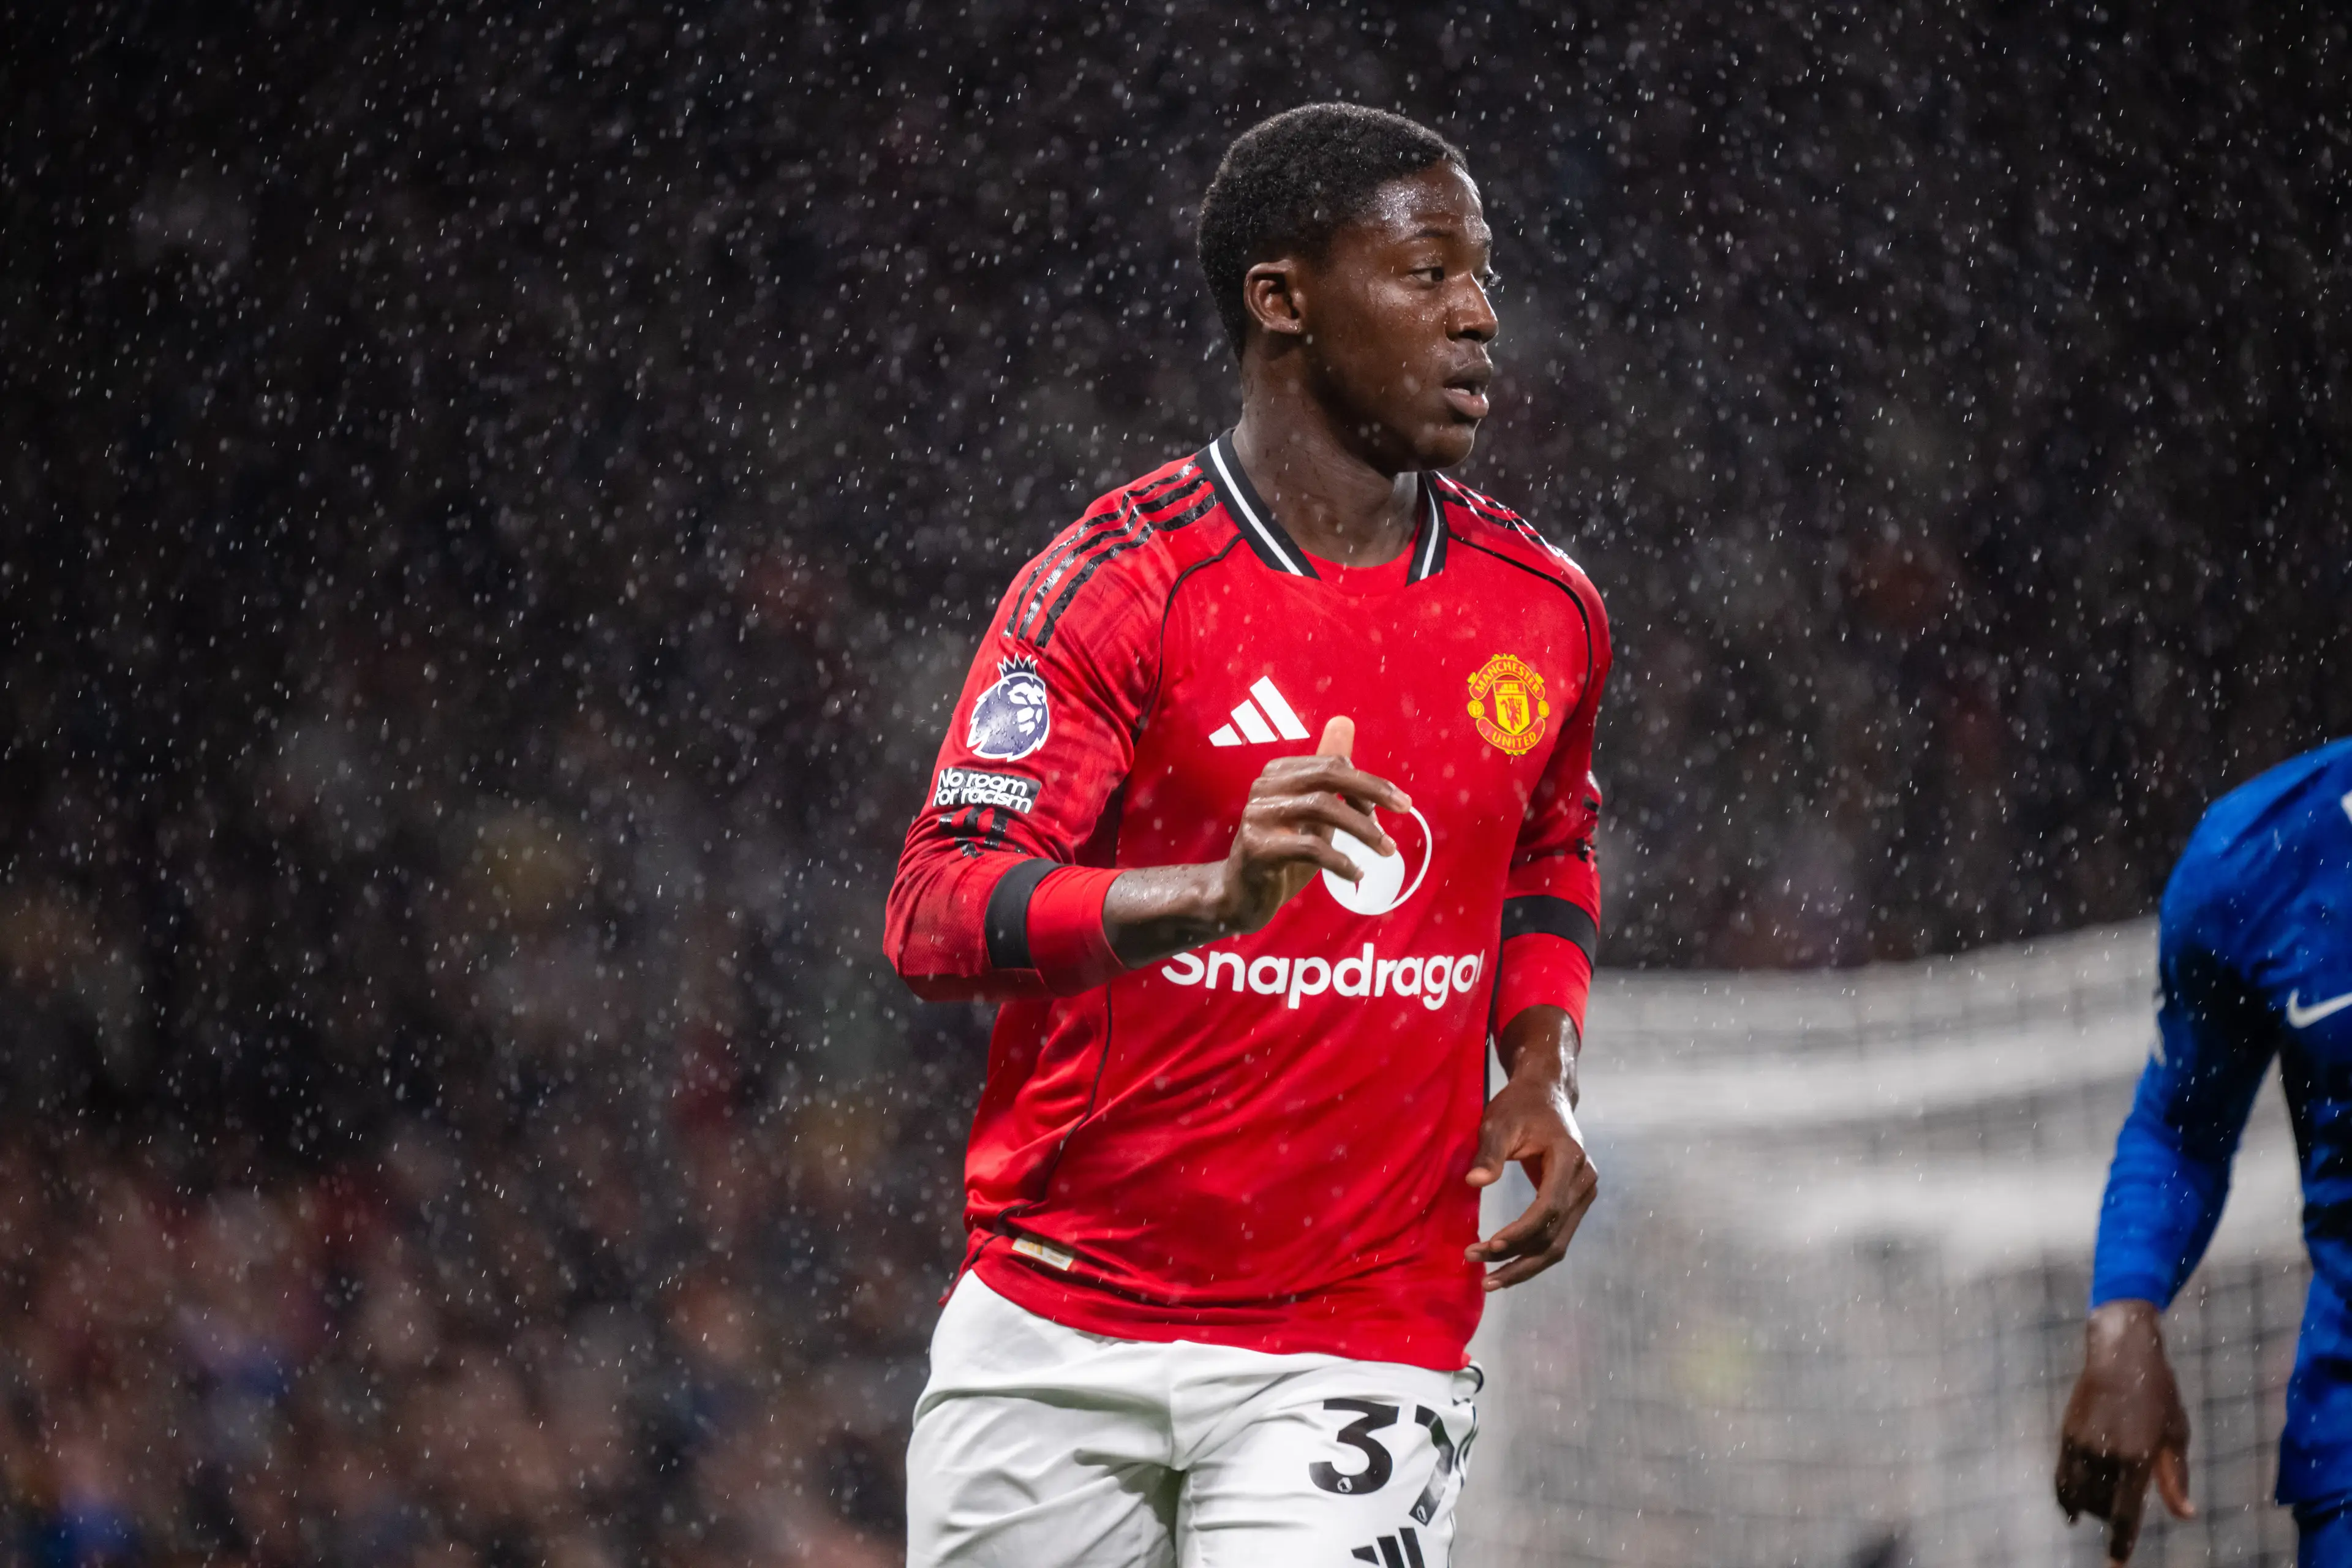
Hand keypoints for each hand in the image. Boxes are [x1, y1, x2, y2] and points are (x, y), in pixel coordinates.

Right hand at [1103, 716, 1409, 965]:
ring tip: (1388, 850)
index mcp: (1278, 773)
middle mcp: (1264, 786)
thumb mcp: (1312, 811)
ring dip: (1363, 830)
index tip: (1398, 804)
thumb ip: (1329, 773)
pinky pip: (1309, 848)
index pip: (1333, 765)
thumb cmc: (1282, 851)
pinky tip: (1356, 873)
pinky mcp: (1257, 848)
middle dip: (1372, 790)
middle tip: (1406, 809)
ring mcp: (1258, 816)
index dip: (1368, 783)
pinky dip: (1340, 861)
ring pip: (1322, 808)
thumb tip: (1344, 721)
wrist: (1240, 895)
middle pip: (1327, 776)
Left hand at [1465, 1005, 1597, 1289]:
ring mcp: (1584, 1193)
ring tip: (1490, 1280)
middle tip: (1481, 1274)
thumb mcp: (1498, 1122)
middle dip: (1517, 1258)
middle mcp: (1584, 1181)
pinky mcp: (1576, 1201)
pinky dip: (1532, 1253)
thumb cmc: (1519, 1106)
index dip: (1519, 1232)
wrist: (1546, 1095)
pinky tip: (1506, 1265)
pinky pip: (1556, 1235)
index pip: (1547, 1207)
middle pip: (1554, 1235)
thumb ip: (1489, 1153)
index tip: (1489, 1247)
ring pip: (1558, 1243)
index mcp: (1569, 1159)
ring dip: (1524, 1264)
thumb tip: (1474, 1183)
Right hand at [2056, 1299, 2195, 1564]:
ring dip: (2089, 1508)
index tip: (2116, 1564)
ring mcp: (2080, 1443)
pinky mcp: (2066, 1433)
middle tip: (2118, 1517)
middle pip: (2098, 1507)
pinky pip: (2061, 1475)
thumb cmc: (2158, 1393)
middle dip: (2108, 1519)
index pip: (2124, 1514)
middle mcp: (2104, 1454)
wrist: (2120, 1353)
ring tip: (2101, 1505)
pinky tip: (2070, 1509)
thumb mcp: (2177, 1435)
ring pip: (2078, 1494)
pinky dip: (2065, 1496)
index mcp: (2136, 1458)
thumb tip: (2185, 1515)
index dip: (2120, 1544)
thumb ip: (2176, 1478)